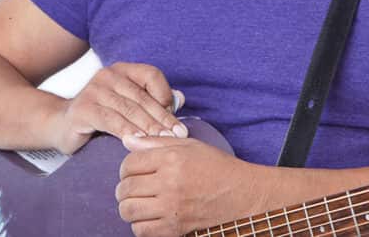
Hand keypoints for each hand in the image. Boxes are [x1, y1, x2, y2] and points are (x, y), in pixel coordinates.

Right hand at [48, 62, 186, 154]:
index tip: (176, 121)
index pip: (152, 76)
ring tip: (163, 141)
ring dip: (149, 127)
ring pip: (129, 109)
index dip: (166, 96)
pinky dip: (127, 131)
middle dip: (162, 118)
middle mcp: (109, 75)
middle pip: (142, 97)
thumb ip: (153, 101)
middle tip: (178, 136)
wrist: (61, 125)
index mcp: (123, 70)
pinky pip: (111, 121)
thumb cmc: (101, 116)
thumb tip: (181, 99)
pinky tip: (139, 142)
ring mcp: (94, 90)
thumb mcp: (128, 105)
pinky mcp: (84, 109)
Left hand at [116, 136, 269, 236]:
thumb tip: (127, 140)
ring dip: (130, 207)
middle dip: (125, 188)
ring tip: (140, 203)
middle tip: (134, 188)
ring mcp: (171, 208)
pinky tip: (150, 217)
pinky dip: (140, 225)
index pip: (129, 163)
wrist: (243, 195)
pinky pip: (141, 230)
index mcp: (172, 158)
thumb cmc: (218, 167)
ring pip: (128, 211)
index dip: (127, 167)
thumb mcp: (191, 146)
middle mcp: (169, 182)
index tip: (134, 171)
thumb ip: (157, 142)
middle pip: (125, 188)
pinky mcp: (175, 228)